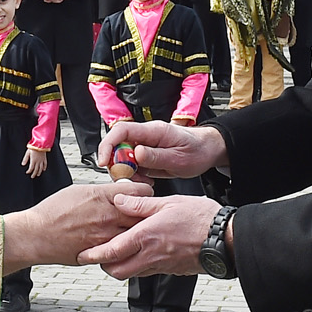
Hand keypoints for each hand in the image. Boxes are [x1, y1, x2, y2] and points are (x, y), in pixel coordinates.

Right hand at [2, 181, 156, 268]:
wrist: (36, 235)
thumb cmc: (53, 212)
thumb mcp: (80, 190)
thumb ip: (104, 192)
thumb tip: (121, 192)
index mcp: (103, 196)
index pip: (141, 192)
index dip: (144, 194)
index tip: (142, 196)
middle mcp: (108, 216)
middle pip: (144, 214)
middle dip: (146, 213)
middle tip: (143, 214)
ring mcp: (106, 237)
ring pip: (137, 234)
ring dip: (137, 232)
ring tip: (133, 230)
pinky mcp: (102, 253)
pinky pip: (123, 250)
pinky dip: (125, 247)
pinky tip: (121, 244)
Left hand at [24, 144, 47, 177]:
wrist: (40, 144)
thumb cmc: (33, 147)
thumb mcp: (27, 153)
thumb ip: (25, 159)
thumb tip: (23, 164)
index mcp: (33, 160)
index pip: (31, 168)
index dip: (29, 171)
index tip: (27, 172)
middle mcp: (38, 161)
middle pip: (36, 170)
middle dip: (34, 174)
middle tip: (32, 176)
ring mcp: (42, 160)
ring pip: (41, 168)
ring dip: (39, 172)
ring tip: (38, 175)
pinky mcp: (44, 158)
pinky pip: (45, 164)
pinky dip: (44, 167)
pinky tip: (43, 169)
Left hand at [83, 193, 218, 278]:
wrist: (226, 240)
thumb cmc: (201, 218)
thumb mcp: (168, 202)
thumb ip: (140, 203)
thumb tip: (118, 200)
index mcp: (146, 236)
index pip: (112, 252)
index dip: (93, 255)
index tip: (82, 255)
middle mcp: (151, 255)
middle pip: (117, 271)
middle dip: (104, 267)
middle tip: (97, 256)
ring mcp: (162, 265)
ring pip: (132, 274)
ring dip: (121, 267)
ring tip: (117, 253)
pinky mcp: (171, 270)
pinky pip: (148, 272)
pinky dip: (138, 266)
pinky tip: (141, 253)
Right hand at [97, 119, 227, 179]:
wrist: (207, 150)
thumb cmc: (197, 150)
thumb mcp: (179, 158)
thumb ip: (157, 157)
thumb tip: (137, 153)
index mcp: (154, 131)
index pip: (121, 131)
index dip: (108, 145)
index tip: (104, 161)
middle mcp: (146, 136)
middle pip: (118, 146)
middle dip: (117, 164)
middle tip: (129, 178)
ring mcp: (145, 145)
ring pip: (123, 158)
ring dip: (127, 172)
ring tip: (144, 180)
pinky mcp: (146, 155)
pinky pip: (132, 165)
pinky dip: (135, 175)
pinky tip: (147, 180)